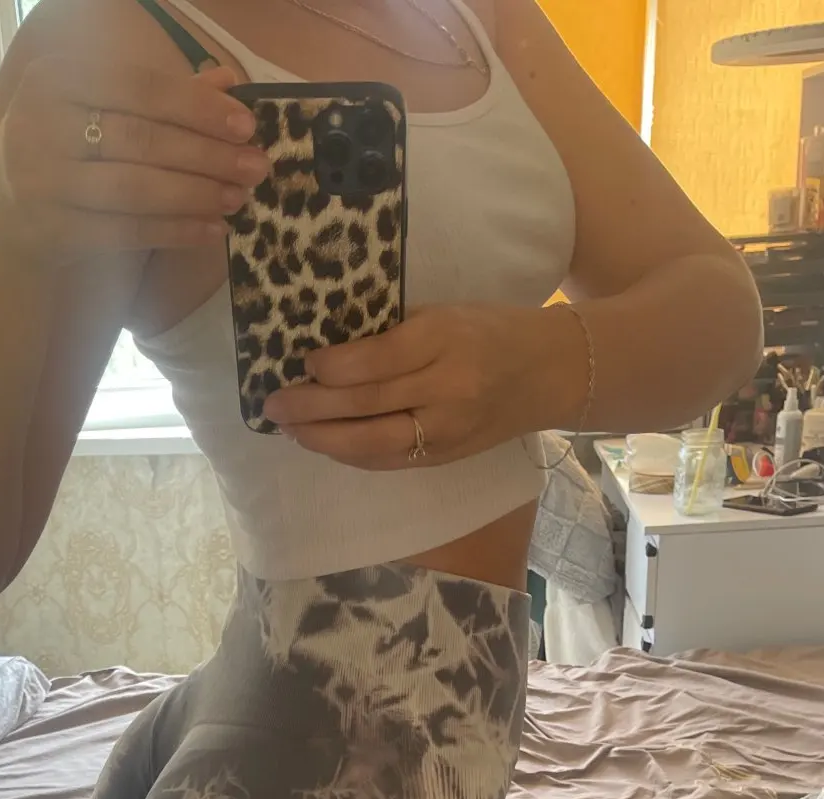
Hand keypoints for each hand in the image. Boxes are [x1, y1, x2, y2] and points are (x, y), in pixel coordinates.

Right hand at [0, 56, 267, 262]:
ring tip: (238, 199)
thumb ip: (162, 95)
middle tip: (256, 166)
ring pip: (135, 189)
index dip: (197, 107)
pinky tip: (210, 230)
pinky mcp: (51, 231)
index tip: (247, 124)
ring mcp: (42, 181)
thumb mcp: (102, 108)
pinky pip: (126, 231)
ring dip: (195, 196)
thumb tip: (229, 81)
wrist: (5, 211)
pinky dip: (173, 231)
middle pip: (142, 141)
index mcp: (56, 78)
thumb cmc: (68, 146)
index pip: (140, 88)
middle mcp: (41, 125)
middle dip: (207, 155)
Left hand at [260, 303, 589, 469]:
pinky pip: (389, 459)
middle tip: (273, 407)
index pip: (379, 360)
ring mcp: (447, 430)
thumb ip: (393, 333)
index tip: (303, 363)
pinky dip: (352, 454)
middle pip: (368, 405)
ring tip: (289, 430)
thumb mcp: (444, 314)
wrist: (549, 372)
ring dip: (324, 439)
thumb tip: (329, 352)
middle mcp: (447, 389)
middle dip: (313, 409)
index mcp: (446, 339)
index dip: (334, 367)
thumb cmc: (489, 331)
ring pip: (374, 442)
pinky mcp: (445, 456)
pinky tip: (325, 444)